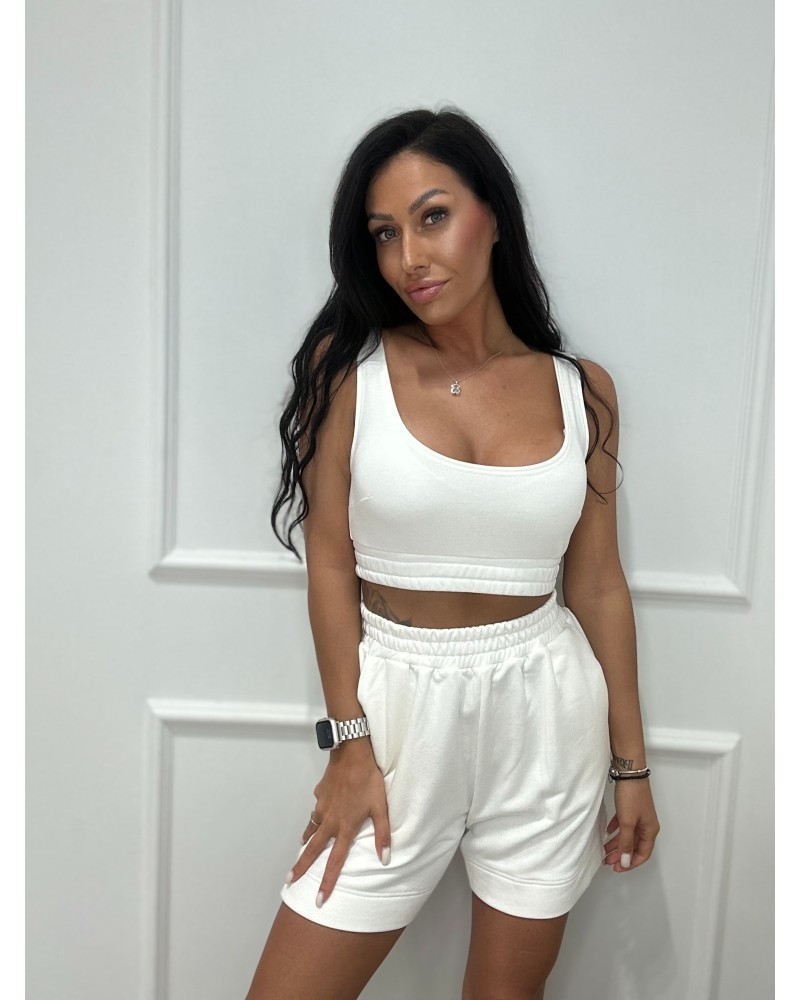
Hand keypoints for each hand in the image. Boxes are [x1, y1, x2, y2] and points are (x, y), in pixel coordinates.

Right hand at [285, 739, 390, 905]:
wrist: (352, 753)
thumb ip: (383, 834)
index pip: (335, 862)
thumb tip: (385, 859)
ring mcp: (322, 807)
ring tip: (302, 850)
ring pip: (312, 829)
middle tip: (290, 881)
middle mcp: (330, 821)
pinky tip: (318, 816)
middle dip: (301, 867)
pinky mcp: (319, 794)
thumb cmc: (369, 780)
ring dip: (306, 842)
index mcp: (345, 827)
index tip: (319, 899)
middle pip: (313, 850)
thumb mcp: (381, 807)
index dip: (327, 882)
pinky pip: (316, 811)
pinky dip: (314, 818)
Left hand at [603, 778, 659, 872]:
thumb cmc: (631, 796)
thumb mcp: (627, 822)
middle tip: (608, 861)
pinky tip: (607, 831)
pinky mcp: (631, 808)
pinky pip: (624, 824)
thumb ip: (626, 843)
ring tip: (605, 850)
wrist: (629, 772)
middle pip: (634, 846)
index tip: (617, 868)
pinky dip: (616, 830)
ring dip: (617, 843)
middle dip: (621, 855)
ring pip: (628, 835)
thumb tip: (625, 861)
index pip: (643, 854)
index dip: (630, 863)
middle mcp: (646, 825)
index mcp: (650, 831)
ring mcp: (639, 816)